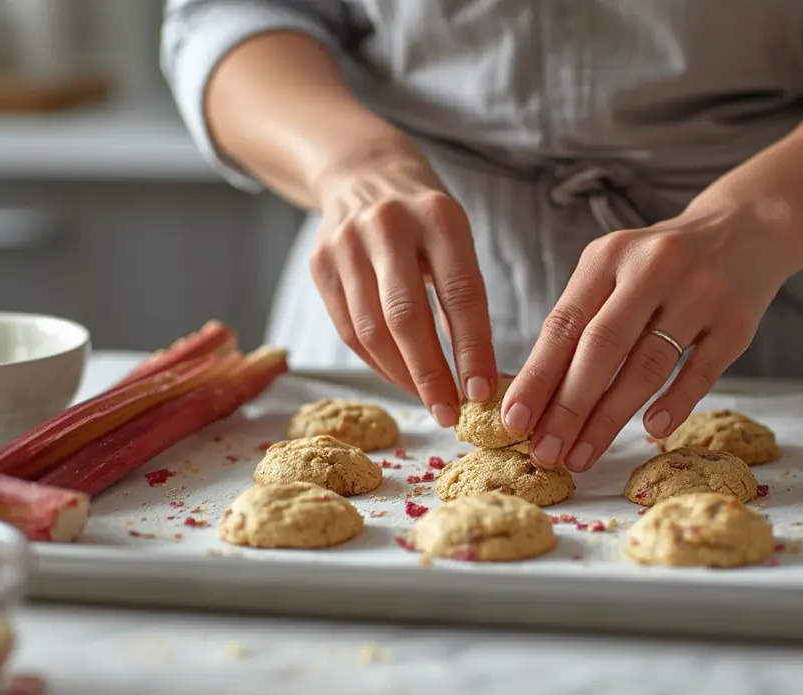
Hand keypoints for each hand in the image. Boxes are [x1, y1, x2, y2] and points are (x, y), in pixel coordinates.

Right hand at [310, 148, 496, 424]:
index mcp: (438, 217)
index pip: (460, 294)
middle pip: (407, 317)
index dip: (472, 349)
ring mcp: (347, 244)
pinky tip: (399, 377)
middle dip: (430, 375)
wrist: (362, 171)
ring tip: (427, 401)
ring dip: (402, 376)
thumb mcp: (456, 238)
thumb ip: (464, 296)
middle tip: (449, 414)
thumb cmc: (425, 218)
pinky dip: (376, 362)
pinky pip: (348, 329)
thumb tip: (478, 373)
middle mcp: (389, 226)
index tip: (482, 392)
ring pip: (372, 330)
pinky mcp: (320, 263)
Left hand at [503, 199, 795, 470]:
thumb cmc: (662, 264)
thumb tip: (538, 397)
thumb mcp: (616, 269)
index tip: (514, 421)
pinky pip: (701, 371)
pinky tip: (650, 431)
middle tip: (545, 453)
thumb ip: (582, 319)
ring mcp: (699, 293)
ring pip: (647, 364)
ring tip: (582, 455)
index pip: (564, 324)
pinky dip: (674, 403)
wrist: (747, 227)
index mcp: (609, 256)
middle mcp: (653, 268)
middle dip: (568, 407)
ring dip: (610, 418)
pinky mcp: (737, 320)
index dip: (537, 377)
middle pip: (602, 347)